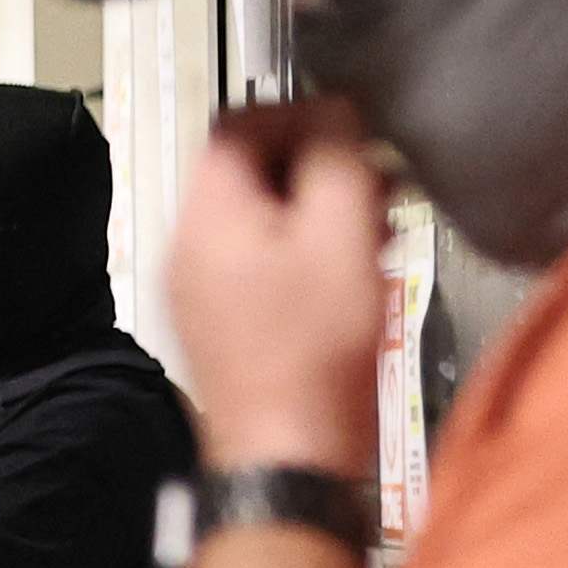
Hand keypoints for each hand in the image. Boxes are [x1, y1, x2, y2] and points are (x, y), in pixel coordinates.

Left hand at [171, 104, 393, 470]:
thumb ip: (335, 157)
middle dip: (319, 165)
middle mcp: (188, 245)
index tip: (355, 133)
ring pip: (263, 217)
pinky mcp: (226, 324)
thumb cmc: (315, 348)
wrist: (289, 457)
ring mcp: (201, 289)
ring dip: (322, 209)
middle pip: (252, 170)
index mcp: (204, 213)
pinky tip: (356, 270)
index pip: (237, 122)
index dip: (300, 112)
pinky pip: (263, 262)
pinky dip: (309, 251)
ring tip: (379, 226)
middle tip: (377, 182)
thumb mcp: (339, 234)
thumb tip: (335, 110)